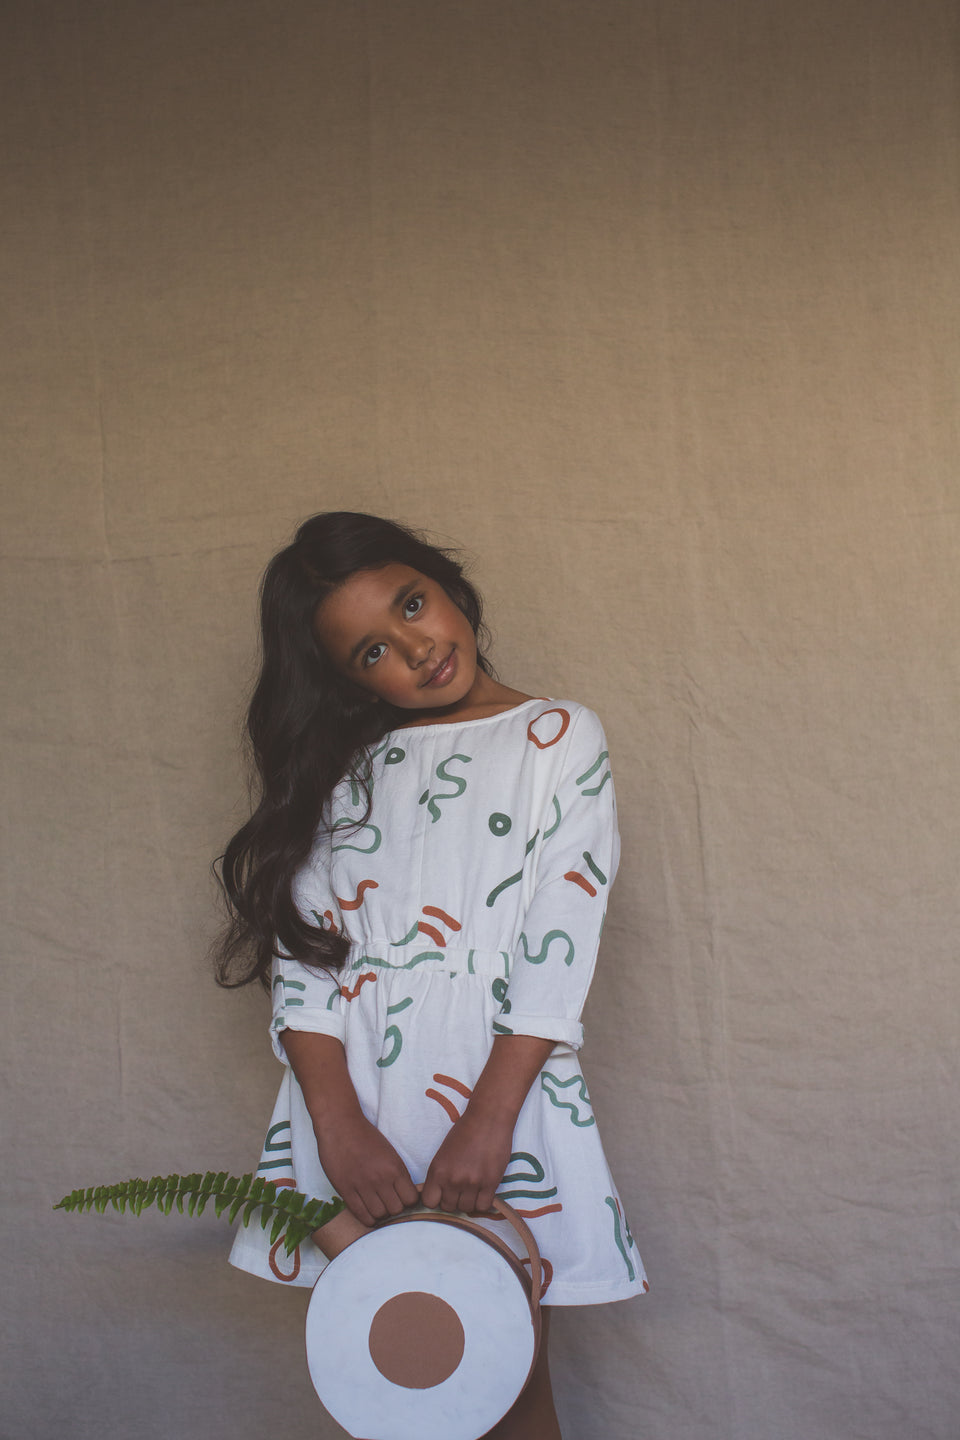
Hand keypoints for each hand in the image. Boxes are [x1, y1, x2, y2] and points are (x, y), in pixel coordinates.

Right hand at [313, 1109, 418, 1227]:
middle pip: (396, 1210)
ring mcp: (363, 1185)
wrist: (340, 1125)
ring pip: (379, 1215)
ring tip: (377, 1207)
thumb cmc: (366, 1136)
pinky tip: (367, 1212)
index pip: (411, 1199)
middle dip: (394, 1209)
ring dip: (380, 1214)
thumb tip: (406, 1194)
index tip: (402, 1198)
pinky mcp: (346, 1189)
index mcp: (395, 1167)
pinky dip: (367, 1218)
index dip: (408, 1202)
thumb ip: (397, 1173)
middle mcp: (381, 1178)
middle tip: (388, 1203)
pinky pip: (361, 1214)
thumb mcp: (390, 1152)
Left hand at [421, 1109, 514, 1214]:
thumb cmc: (465, 1131)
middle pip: (449, 1207)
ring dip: (469, 1201)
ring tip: (473, 1187)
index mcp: (437, 1170)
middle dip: (454, 1200)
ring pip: (466, 1209)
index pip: (430, 1202)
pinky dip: (483, 1202)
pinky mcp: (490, 1183)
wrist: (488, 1118)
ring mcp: (471, 1182)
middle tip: (461, 1188)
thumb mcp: (443, 1152)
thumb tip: (440, 1195)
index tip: (443, 1194)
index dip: (437, 1200)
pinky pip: (483, 1207)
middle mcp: (452, 1179)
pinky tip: (484, 1190)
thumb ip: (440, 1175)